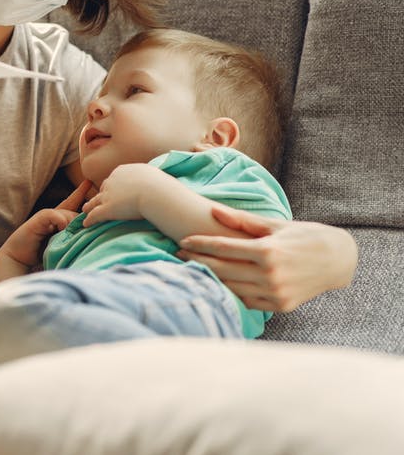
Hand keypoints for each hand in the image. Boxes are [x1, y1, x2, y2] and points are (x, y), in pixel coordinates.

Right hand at [0, 180, 91, 267]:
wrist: (18, 257)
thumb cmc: (39, 253)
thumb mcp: (60, 244)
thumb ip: (71, 237)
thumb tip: (87, 231)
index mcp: (58, 221)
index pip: (71, 203)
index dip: (80, 193)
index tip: (88, 182)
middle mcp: (52, 216)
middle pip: (73, 211)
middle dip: (82, 216)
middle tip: (86, 224)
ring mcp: (44, 217)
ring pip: (65, 213)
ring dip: (71, 223)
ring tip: (69, 234)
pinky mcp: (37, 220)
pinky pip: (53, 215)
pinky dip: (60, 221)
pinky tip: (62, 228)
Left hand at [82, 163, 164, 226]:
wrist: (155, 192)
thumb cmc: (160, 185)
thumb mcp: (153, 174)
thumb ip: (149, 177)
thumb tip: (156, 180)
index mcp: (122, 171)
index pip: (114, 179)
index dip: (113, 186)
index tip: (112, 190)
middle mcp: (112, 181)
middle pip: (103, 189)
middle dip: (100, 195)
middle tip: (96, 200)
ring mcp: (108, 195)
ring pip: (94, 201)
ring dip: (89, 206)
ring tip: (85, 210)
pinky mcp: (107, 209)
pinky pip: (94, 215)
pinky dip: (89, 220)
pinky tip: (86, 224)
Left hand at [178, 206, 357, 311]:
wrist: (338, 261)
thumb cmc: (305, 236)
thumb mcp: (275, 225)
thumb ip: (242, 221)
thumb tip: (213, 211)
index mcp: (268, 251)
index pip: (223, 248)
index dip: (200, 245)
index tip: (182, 241)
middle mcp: (270, 274)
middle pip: (222, 269)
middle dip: (197, 261)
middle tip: (177, 255)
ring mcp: (275, 292)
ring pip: (231, 287)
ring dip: (209, 279)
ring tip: (190, 270)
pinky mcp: (280, 306)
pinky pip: (246, 301)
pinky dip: (230, 293)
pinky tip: (215, 285)